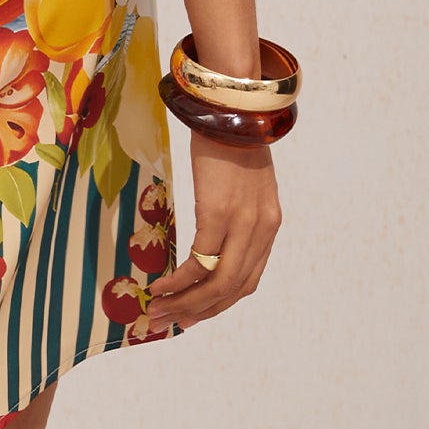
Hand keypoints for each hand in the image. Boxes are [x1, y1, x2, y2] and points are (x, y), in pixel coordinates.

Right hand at [143, 133, 281, 330]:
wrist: (233, 108)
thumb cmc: (232, 137)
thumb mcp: (243, 181)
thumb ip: (237, 209)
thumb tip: (214, 229)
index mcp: (269, 226)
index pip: (247, 281)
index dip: (220, 303)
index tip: (194, 314)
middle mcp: (260, 232)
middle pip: (232, 290)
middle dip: (199, 312)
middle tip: (169, 321)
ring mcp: (241, 225)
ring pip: (217, 284)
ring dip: (187, 303)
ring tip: (159, 309)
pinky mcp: (217, 214)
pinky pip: (199, 262)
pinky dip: (179, 281)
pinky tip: (161, 286)